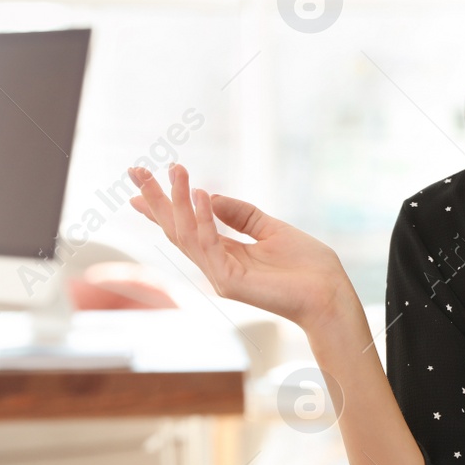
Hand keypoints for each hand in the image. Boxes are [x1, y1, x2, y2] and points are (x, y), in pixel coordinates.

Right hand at [127, 163, 351, 328]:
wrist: (330, 294)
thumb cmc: (307, 267)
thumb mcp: (271, 229)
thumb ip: (241, 214)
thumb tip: (210, 195)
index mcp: (225, 254)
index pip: (186, 228)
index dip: (163, 207)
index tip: (142, 185)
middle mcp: (216, 266)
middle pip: (177, 230)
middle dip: (156, 200)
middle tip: (135, 171)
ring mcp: (219, 275)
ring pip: (187, 235)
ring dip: (177, 201)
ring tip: (175, 171)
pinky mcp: (229, 281)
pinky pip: (209, 245)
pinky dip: (203, 219)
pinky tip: (201, 194)